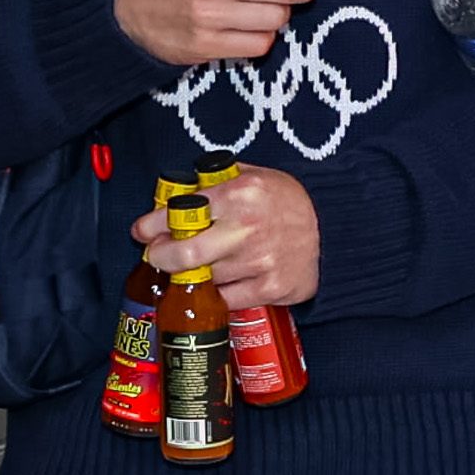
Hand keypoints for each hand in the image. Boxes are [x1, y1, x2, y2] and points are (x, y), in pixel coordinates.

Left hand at [132, 165, 319, 311]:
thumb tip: (173, 194)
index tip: (141, 231)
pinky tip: (217, 283)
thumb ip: (215, 182)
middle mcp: (247, 229)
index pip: (183, 213)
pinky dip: (217, 293)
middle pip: (187, 253)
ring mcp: (259, 262)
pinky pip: (227, 299)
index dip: (154, 225)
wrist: (333, 228)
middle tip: (156, 256)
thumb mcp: (252, 175)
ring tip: (191, 267)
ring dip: (192, 276)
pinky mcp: (270, 288)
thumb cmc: (286, 201)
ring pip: (205, 278)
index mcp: (240, 193)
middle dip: (162, 257)